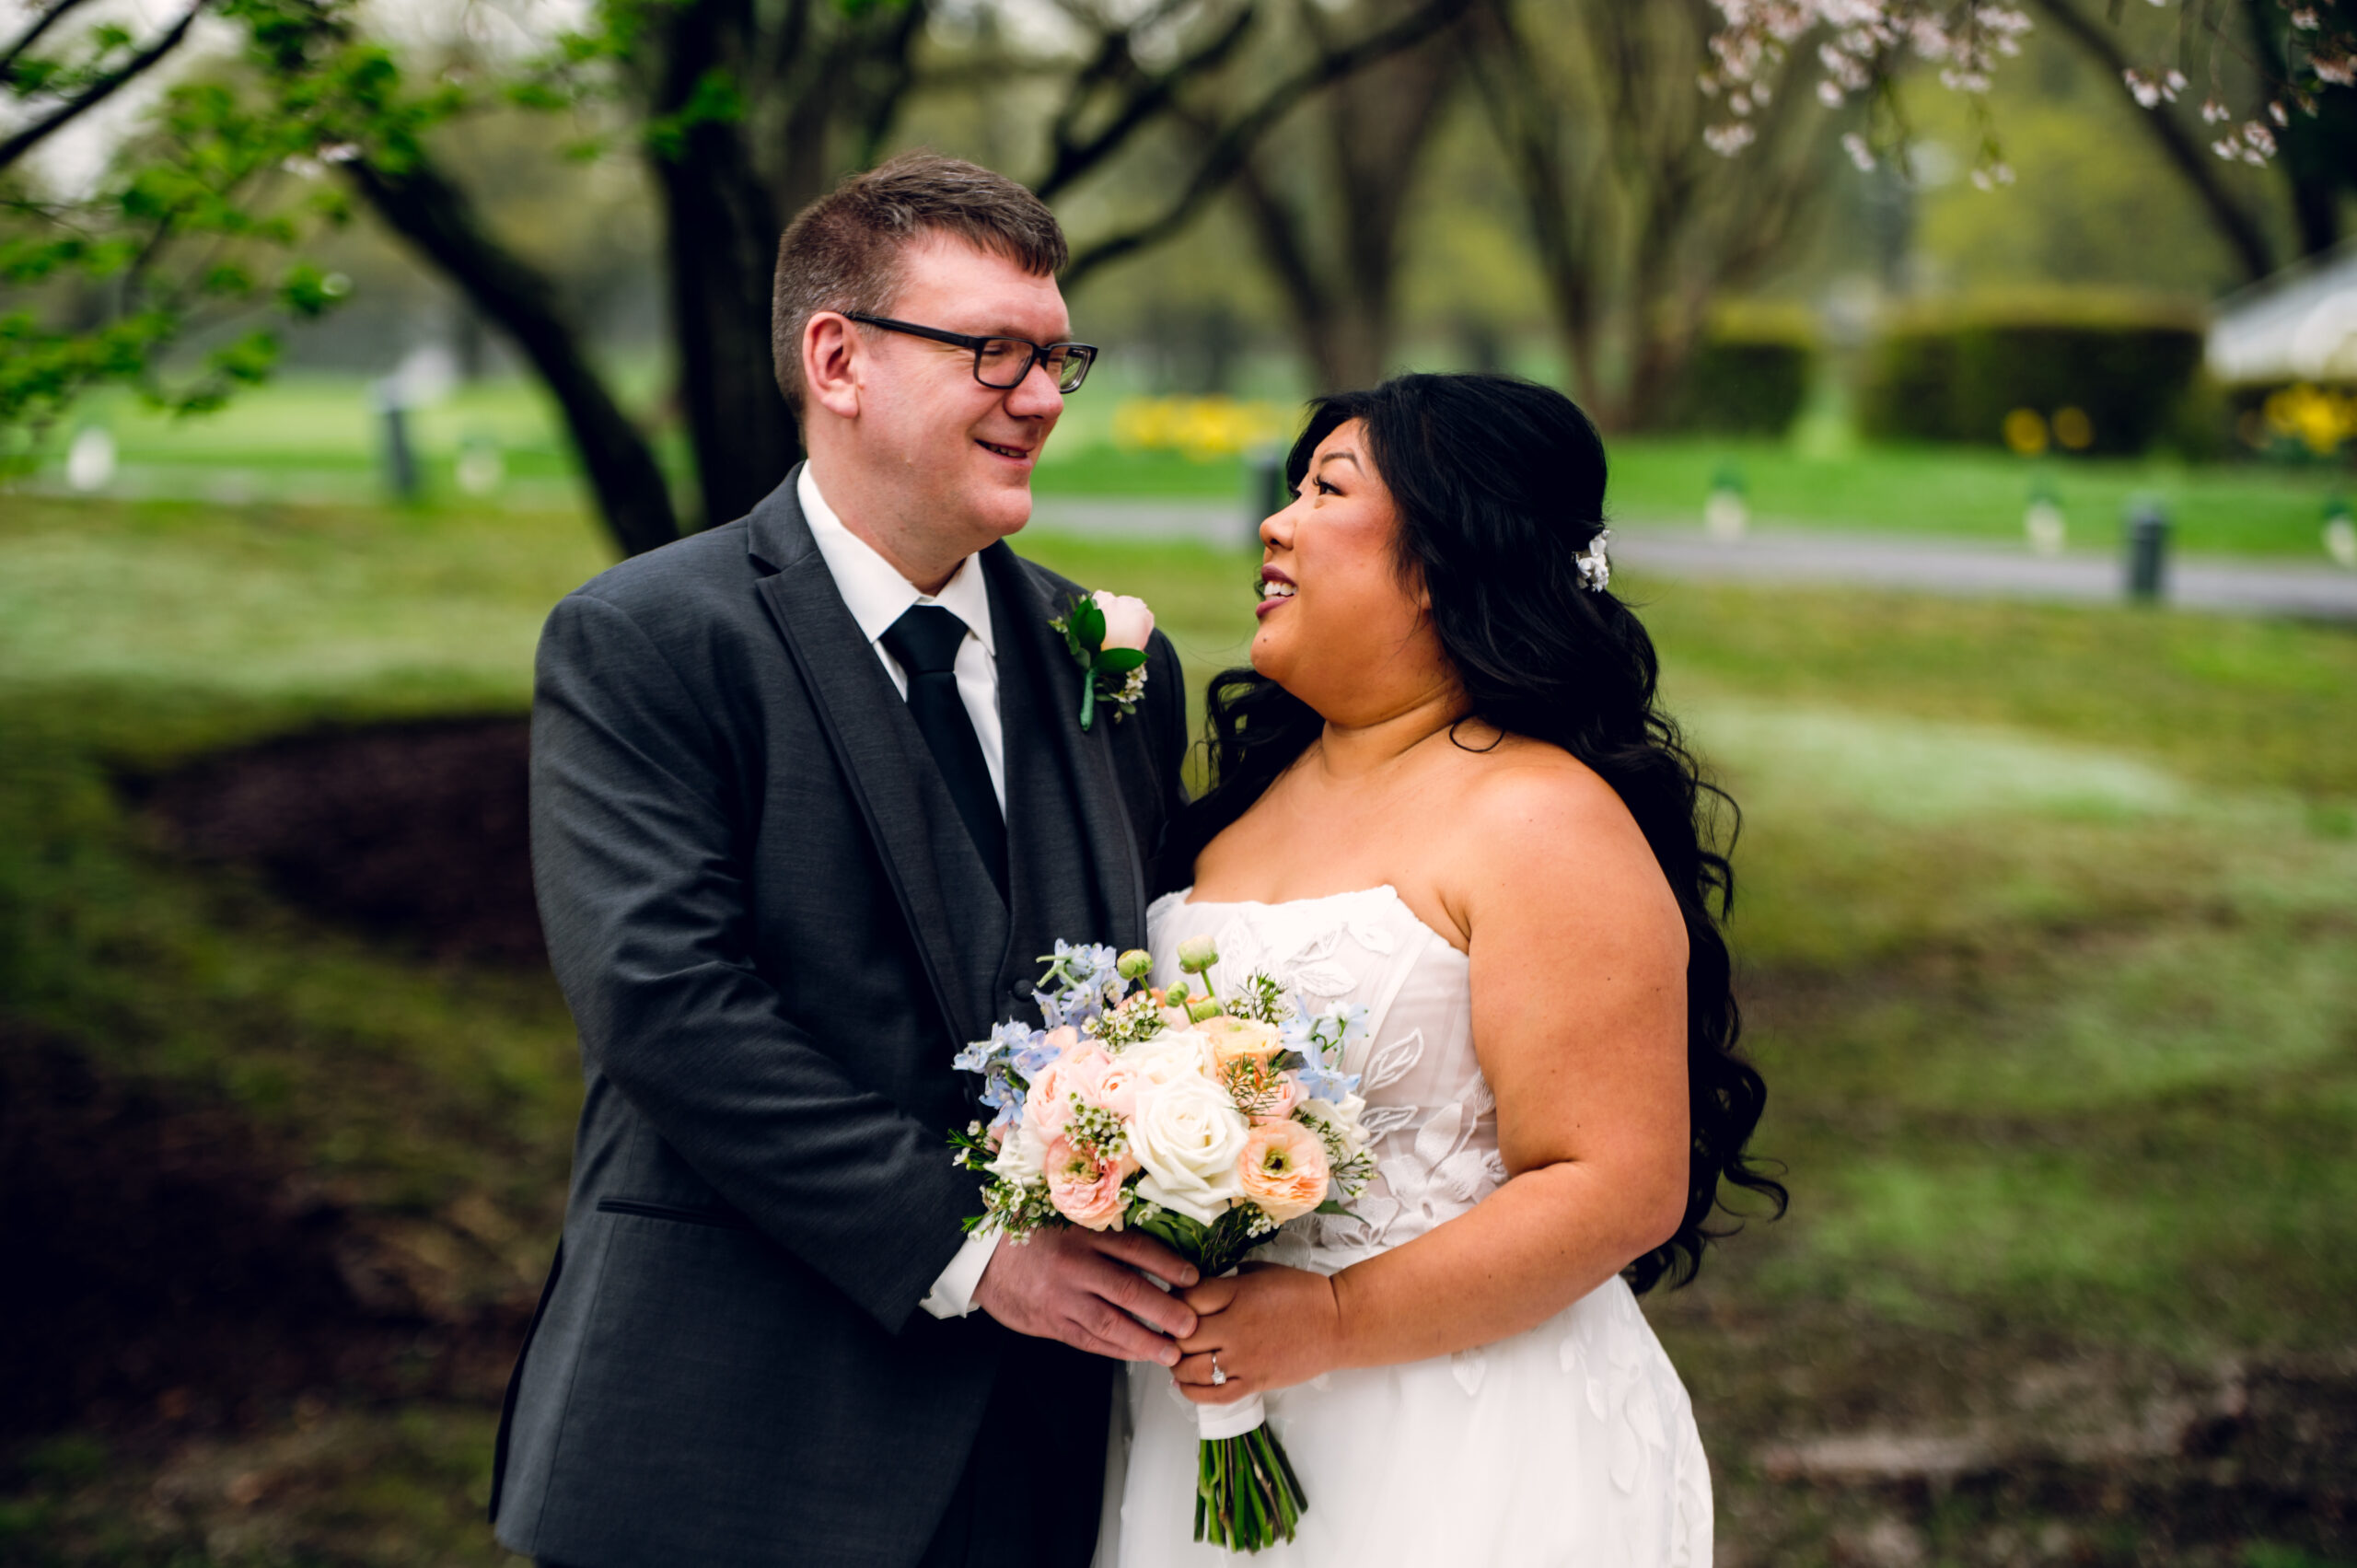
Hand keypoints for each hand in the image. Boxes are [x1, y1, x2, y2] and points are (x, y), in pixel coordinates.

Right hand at [972, 1228, 1200, 1363]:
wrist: (981, 1258)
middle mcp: (1075, 1267)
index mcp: (1082, 1235)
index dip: (1168, 1264)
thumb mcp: (1066, 1221)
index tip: (1193, 1277)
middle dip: (1164, 1310)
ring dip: (1144, 1340)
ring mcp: (1061, 1298)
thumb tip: (1151, 1253)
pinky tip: (1136, 1354)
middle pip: (1128, 1290)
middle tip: (1191, 1324)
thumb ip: (1103, 1235)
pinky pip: (1088, 1340)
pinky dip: (1115, 1349)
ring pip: (1110, 1323)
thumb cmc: (1029, 1236)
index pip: (1134, 1249)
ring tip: (1170, 1352)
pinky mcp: (1049, 1323)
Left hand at [1172, 1263, 1343, 1403]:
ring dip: (1177, 1365)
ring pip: (1190, 1369)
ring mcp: (1243, 1359)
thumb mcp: (1261, 1271)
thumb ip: (1229, 1279)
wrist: (1337, 1323)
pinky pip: (1212, 1395)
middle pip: (1181, 1336)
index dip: (1173, 1301)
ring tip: (1177, 1359)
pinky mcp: (1253, 1382)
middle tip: (1172, 1333)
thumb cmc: (1303, 1293)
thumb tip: (1200, 1285)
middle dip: (1171, 1335)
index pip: (1184, 1298)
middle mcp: (1235, 1328)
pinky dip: (1192, 1392)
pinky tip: (1186, 1384)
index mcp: (1236, 1294)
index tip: (1174, 1303)